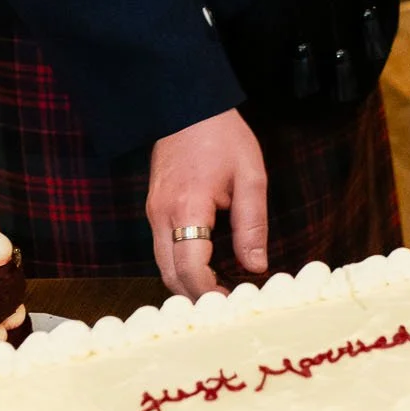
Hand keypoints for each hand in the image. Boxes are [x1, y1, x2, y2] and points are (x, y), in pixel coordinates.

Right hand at [146, 107, 267, 295]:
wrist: (186, 104)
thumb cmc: (221, 135)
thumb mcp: (250, 176)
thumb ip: (252, 225)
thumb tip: (256, 267)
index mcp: (187, 207)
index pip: (190, 269)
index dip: (210, 294)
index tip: (233, 304)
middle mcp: (161, 215)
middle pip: (171, 275)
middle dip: (197, 297)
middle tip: (229, 306)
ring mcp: (153, 212)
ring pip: (163, 266)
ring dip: (188, 284)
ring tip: (221, 291)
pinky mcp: (154, 209)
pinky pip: (163, 249)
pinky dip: (181, 266)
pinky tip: (206, 268)